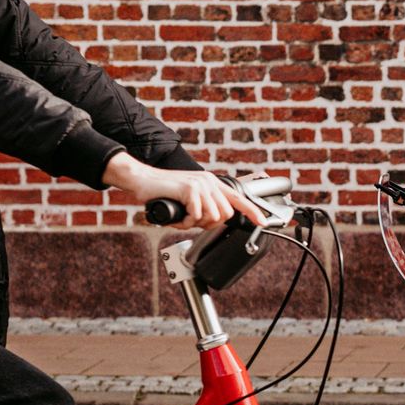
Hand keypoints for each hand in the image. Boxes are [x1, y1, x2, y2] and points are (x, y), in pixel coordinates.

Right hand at [105, 155, 269, 230]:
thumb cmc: (163, 192)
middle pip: (225, 214)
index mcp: (211, 183)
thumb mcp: (188, 198)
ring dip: (195, 224)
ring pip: (212, 217)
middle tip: (192, 221)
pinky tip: (178, 215)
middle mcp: (209, 181)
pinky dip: (186, 222)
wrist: (142, 180)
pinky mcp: (190, 188)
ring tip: (182, 217)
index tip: (263, 222)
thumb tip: (214, 221)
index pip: (238, 198)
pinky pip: (197, 216)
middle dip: (209, 224)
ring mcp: (200, 184)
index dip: (252, 212)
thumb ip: (203, 206)